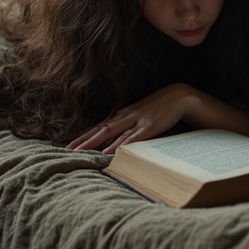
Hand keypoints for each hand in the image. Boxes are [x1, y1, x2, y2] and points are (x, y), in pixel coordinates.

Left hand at [67, 83, 193, 153]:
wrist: (180, 96)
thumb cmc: (160, 106)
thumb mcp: (141, 114)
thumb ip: (129, 124)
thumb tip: (116, 137)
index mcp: (124, 115)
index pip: (100, 126)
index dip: (84, 136)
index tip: (68, 145)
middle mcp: (127, 116)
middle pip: (101, 129)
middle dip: (84, 140)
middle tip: (67, 151)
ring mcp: (138, 120)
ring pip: (113, 133)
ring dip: (96, 142)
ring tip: (82, 152)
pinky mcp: (150, 126)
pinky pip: (132, 137)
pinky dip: (119, 145)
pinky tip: (110, 151)